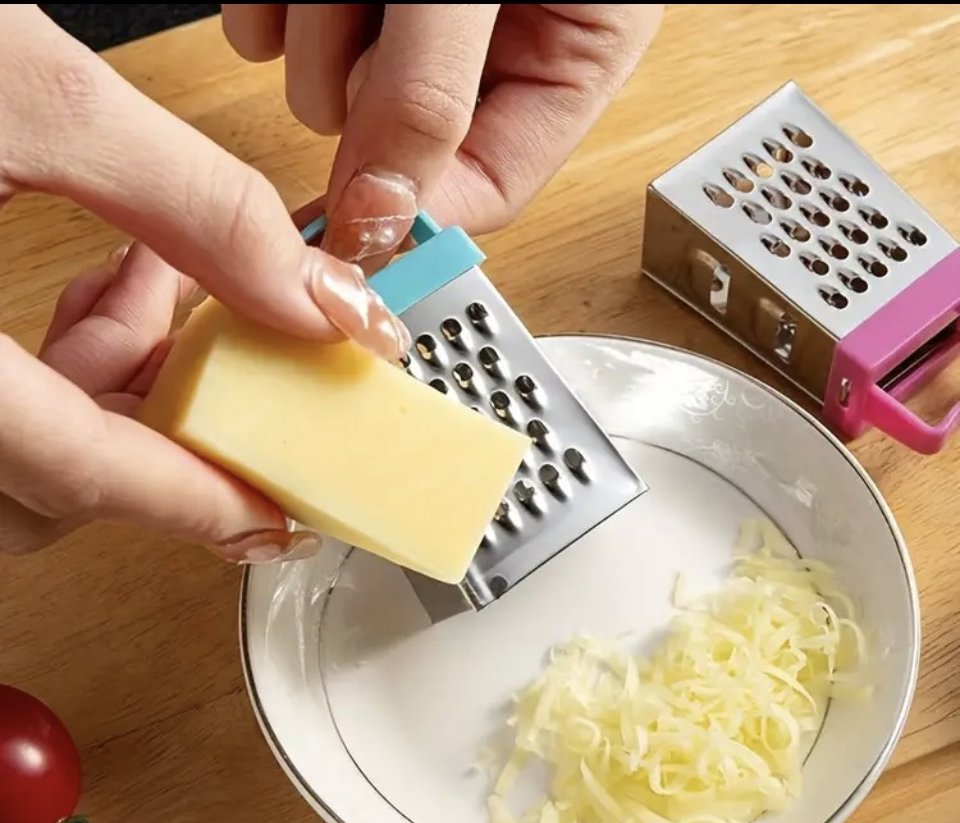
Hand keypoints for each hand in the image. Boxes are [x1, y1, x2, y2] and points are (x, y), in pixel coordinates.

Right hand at [0, 6, 410, 559]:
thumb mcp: (32, 95)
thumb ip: (196, 203)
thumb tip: (317, 299)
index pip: (75, 471)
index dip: (193, 501)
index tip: (275, 517)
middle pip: (49, 484)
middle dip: (156, 418)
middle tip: (219, 337)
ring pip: (16, 451)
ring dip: (111, 379)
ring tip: (152, 267)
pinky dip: (54, 362)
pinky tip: (97, 268)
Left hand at [222, 4, 663, 264]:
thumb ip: (430, 95)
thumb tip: (384, 215)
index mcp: (564, 59)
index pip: (487, 190)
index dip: (418, 216)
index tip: (357, 226)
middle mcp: (487, 48)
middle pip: (394, 140)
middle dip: (364, 91)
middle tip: (383, 11)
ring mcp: (408, 15)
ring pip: (322, 83)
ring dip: (318, 21)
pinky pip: (272, 24)